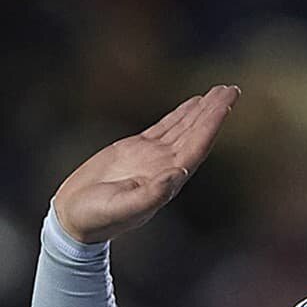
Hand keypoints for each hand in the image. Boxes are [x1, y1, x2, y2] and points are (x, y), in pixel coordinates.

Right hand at [53, 85, 240, 242]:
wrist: (74, 218)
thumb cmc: (97, 218)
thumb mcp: (123, 208)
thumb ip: (151, 195)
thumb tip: (177, 174)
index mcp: (169, 179)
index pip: (197, 146)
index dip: (213, 124)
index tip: (227, 104)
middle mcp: (167, 166)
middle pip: (197, 133)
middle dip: (214, 111)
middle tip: (232, 88)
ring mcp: (154, 157)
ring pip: (185, 127)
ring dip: (203, 109)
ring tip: (221, 90)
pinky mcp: (137, 148)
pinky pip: (166, 126)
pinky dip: (182, 113)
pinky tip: (195, 103)